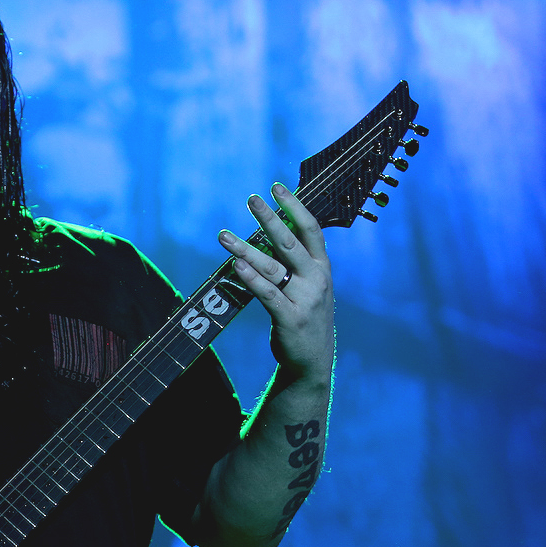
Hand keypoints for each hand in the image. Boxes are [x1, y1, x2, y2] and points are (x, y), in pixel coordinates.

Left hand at [220, 183, 334, 385]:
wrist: (313, 359)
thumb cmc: (306, 315)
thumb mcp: (310, 285)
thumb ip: (296, 261)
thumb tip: (274, 229)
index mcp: (322, 267)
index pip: (310, 229)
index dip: (294, 206)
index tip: (276, 187)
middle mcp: (316, 280)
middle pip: (289, 242)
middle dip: (269, 218)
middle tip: (251, 198)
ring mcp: (305, 299)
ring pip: (271, 268)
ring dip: (245, 249)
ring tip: (223, 235)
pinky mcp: (290, 318)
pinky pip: (267, 294)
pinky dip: (251, 278)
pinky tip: (236, 265)